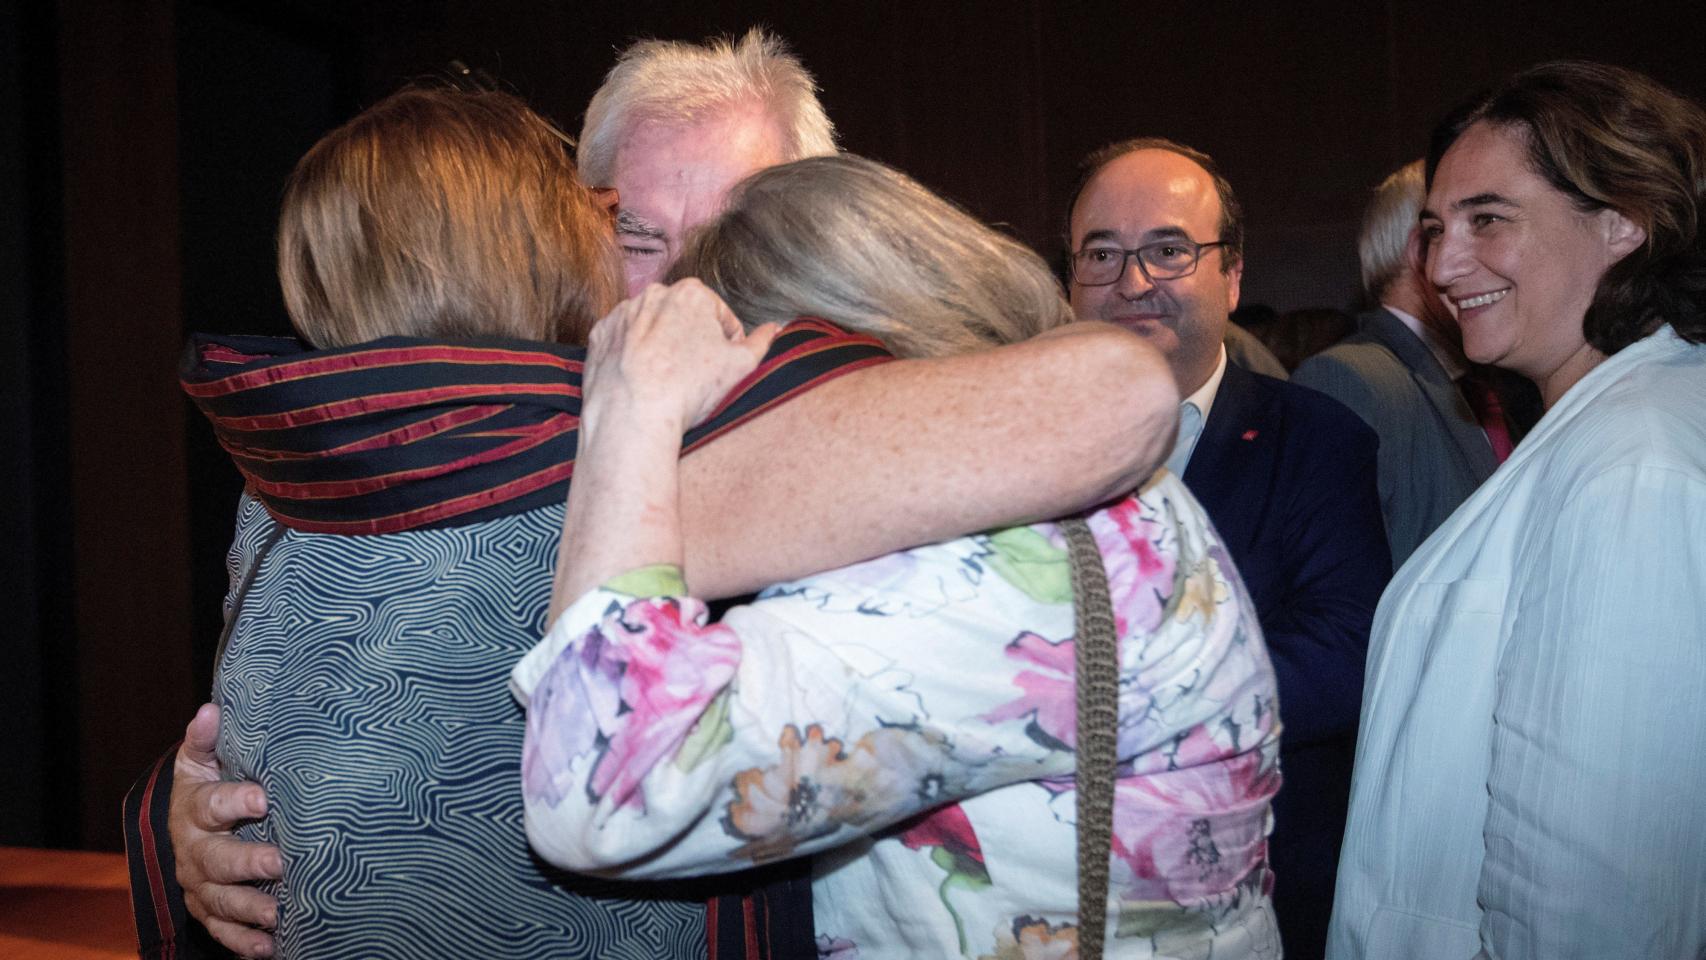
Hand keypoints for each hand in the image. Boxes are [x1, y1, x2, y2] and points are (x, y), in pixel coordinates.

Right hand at [170, 703, 281, 957]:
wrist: (190, 826)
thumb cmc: (209, 786)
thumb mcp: (203, 762)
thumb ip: (208, 740)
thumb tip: (211, 709)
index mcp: (194, 810)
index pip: (210, 805)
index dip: (234, 802)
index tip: (261, 798)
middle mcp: (194, 850)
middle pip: (216, 861)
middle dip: (247, 863)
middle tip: (279, 863)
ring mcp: (200, 885)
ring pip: (221, 901)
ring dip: (250, 909)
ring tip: (279, 912)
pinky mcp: (209, 911)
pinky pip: (223, 931)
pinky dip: (245, 941)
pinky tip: (271, 946)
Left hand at [583, 279, 777, 434]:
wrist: (632, 416)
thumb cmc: (690, 389)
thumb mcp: (741, 367)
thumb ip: (762, 342)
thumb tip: (776, 328)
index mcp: (692, 293)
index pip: (721, 318)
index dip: (728, 346)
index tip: (721, 370)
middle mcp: (653, 293)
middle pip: (685, 320)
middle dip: (693, 343)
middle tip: (695, 378)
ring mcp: (622, 313)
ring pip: (653, 329)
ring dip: (662, 349)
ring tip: (666, 382)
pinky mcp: (600, 335)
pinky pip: (623, 343)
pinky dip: (632, 357)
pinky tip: (641, 381)